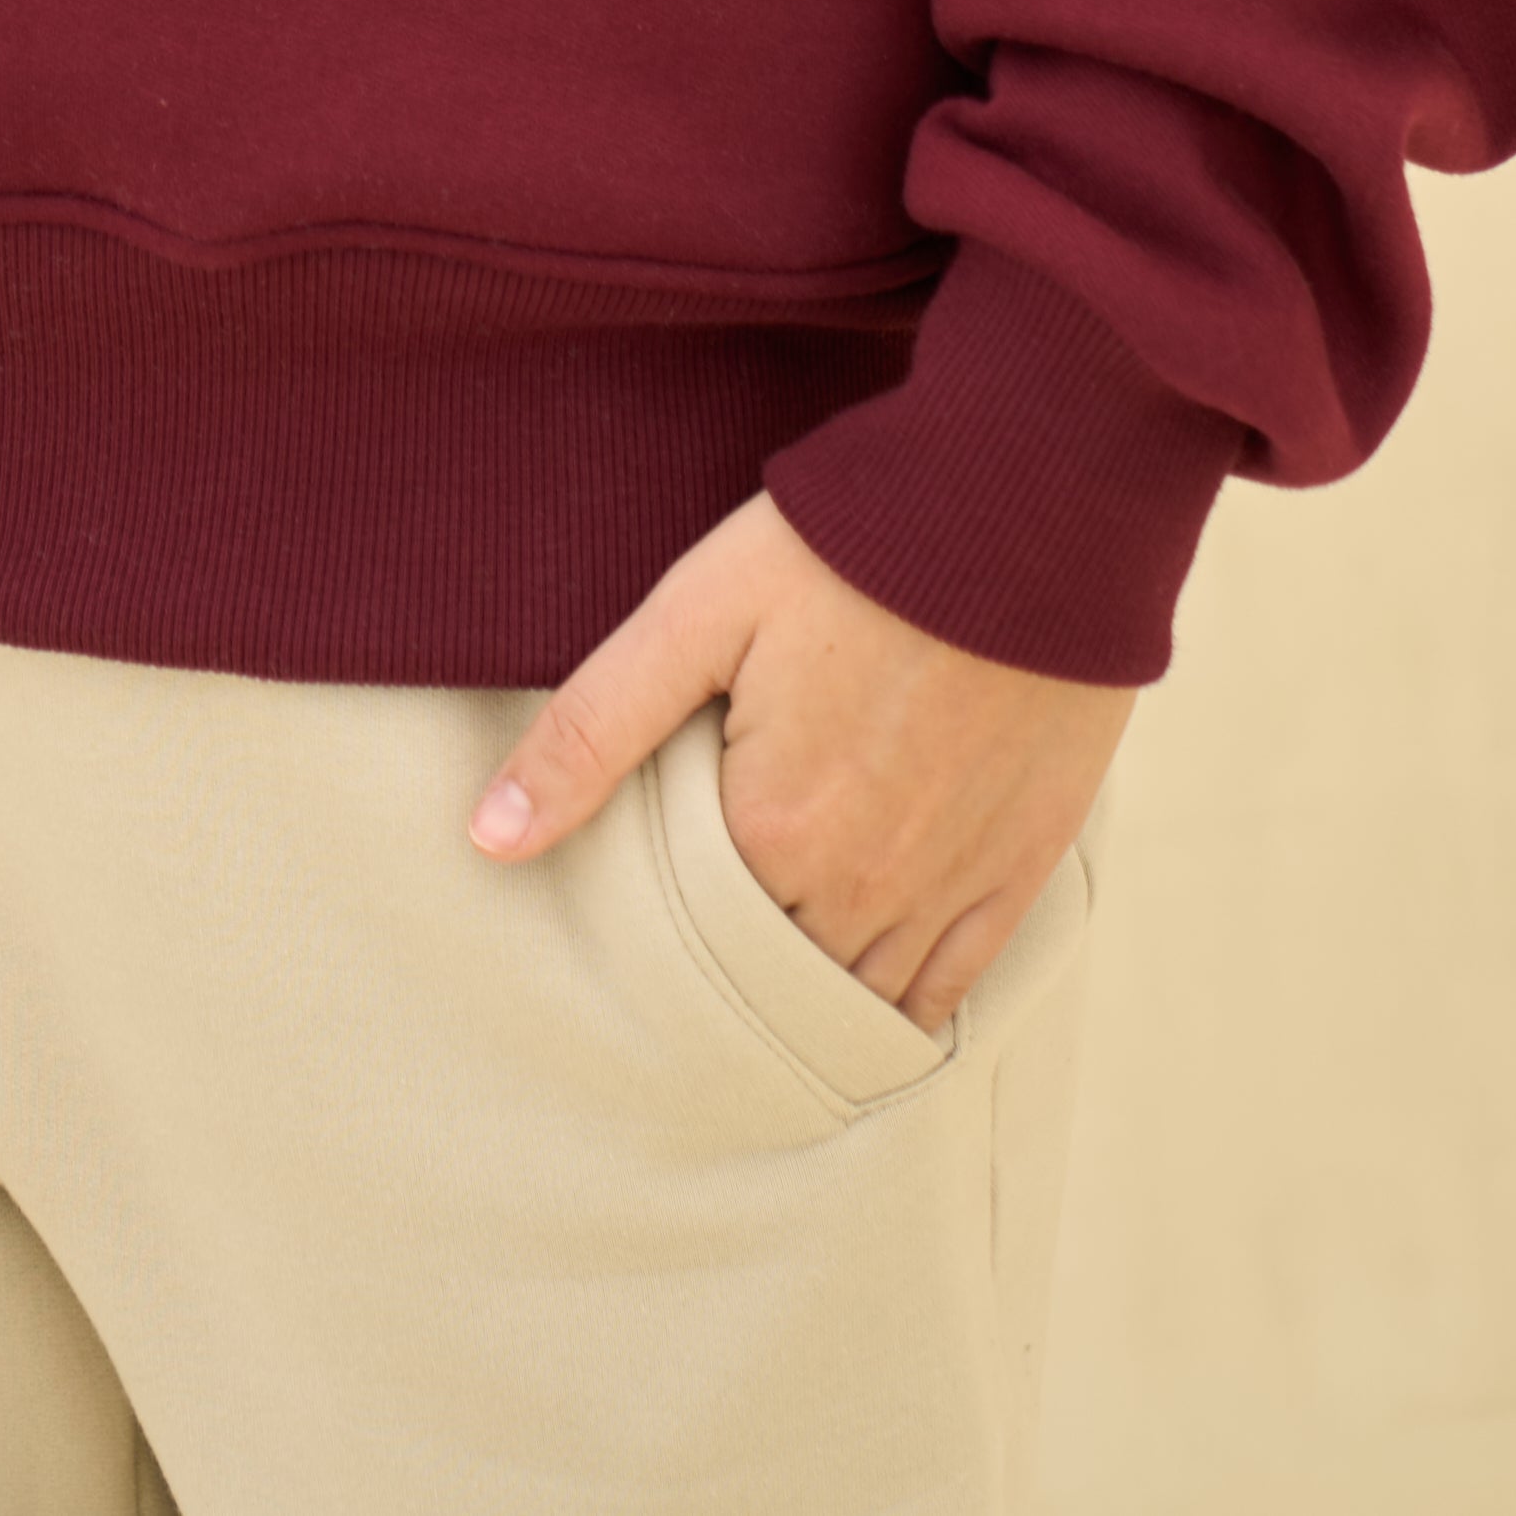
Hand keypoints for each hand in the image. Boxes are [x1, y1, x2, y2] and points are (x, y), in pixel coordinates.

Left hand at [468, 488, 1130, 1034]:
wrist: (1027, 507)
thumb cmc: (850, 547)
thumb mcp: (698, 614)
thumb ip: (593, 731)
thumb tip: (488, 840)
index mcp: (773, 834)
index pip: (687, 947)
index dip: (653, 938)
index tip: (626, 923)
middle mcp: (863, 890)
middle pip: (773, 984)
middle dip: (725, 984)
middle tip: (681, 967)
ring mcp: (950, 887)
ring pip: (861, 1002)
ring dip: (808, 1002)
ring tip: (755, 994)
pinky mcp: (1020, 867)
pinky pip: (952, 989)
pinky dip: (903, 1008)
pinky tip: (864, 1002)